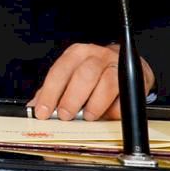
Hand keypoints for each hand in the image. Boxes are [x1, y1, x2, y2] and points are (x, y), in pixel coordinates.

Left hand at [29, 43, 154, 120]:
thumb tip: (35, 107)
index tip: (43, 111)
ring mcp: (117, 65)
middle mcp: (97, 55)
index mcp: (77, 53)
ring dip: (95, 103)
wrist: (127, 64)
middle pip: (84, 75)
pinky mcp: (135, 77)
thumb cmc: (95, 73)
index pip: (60, 71)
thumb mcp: (71, 76)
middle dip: (72, 98)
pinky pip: (126, 95)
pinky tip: (109, 114)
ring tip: (88, 116)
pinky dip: (116, 108)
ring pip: (107, 83)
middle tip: (65, 116)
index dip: (50, 93)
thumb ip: (54, 91)